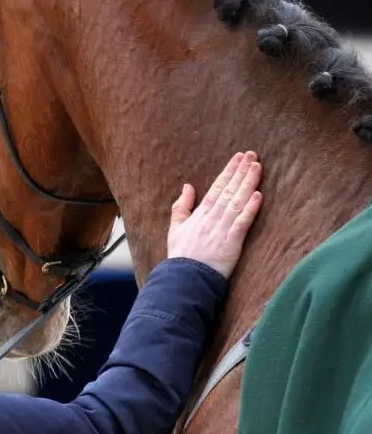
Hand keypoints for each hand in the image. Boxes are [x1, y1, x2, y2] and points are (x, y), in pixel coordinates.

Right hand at [167, 152, 262, 278]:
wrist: (185, 279)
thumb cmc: (181, 255)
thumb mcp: (174, 228)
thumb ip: (181, 207)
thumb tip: (187, 186)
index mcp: (199, 214)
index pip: (216, 188)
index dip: (228, 172)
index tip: (238, 158)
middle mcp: (211, 219)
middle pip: (228, 190)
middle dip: (240, 171)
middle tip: (252, 155)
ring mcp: (221, 230)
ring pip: (236, 202)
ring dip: (247, 183)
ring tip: (257, 167)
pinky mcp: (231, 243)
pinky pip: (242, 223)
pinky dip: (250, 209)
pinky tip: (258, 195)